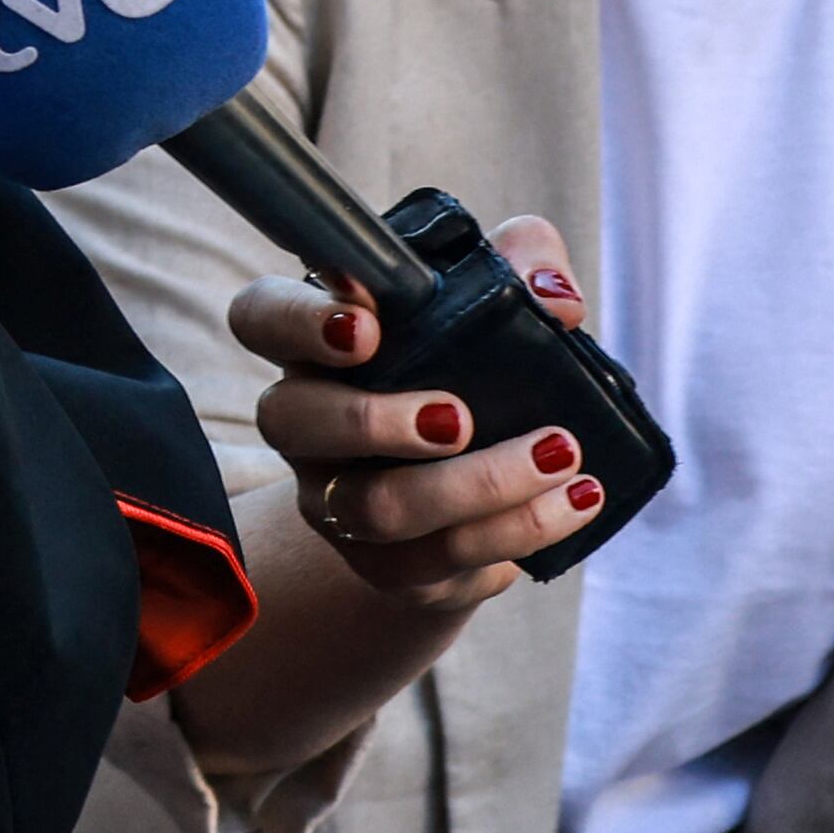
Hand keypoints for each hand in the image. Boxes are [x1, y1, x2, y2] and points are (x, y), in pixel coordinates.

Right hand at [234, 224, 600, 606]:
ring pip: (373, 507)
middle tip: (461, 418)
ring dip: (477, 486)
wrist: (464, 491)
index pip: (262, 317)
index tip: (368, 327)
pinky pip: (432, 564)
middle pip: (292, 422)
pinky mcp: (383, 565)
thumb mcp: (495, 302)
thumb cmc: (469, 371)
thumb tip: (557, 299)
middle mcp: (305, 425)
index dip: (298, 322)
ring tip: (562, 457)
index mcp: (316, 345)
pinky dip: (512, 533)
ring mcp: (333, 500)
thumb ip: (525, 267)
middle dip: (376, 422)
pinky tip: (571, 503)